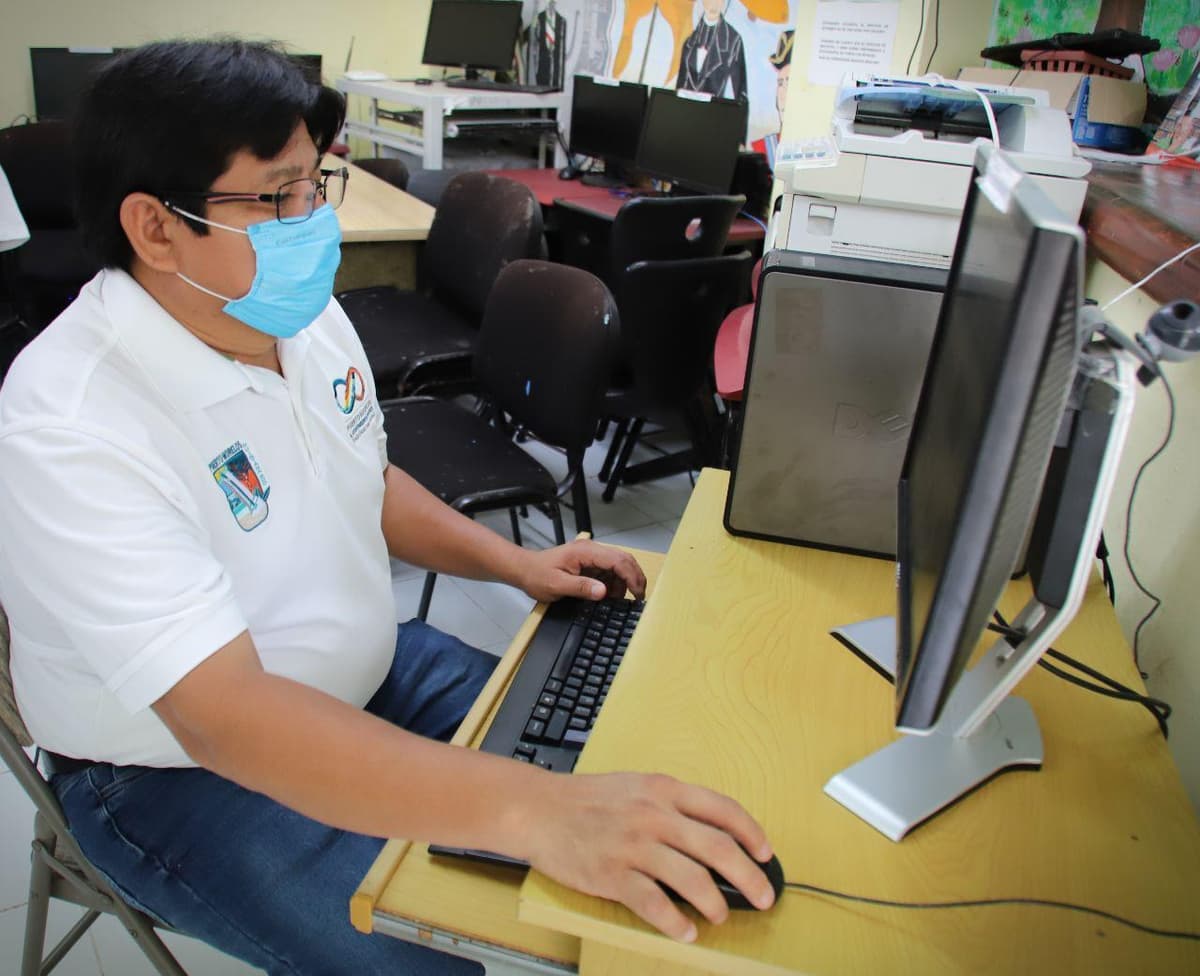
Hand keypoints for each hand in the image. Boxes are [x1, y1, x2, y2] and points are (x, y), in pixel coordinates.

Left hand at [517, 540, 646, 602]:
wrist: (524, 570)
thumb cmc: (537, 575)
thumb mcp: (557, 585)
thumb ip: (581, 588)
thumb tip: (604, 592)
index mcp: (586, 551)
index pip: (618, 560)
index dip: (631, 576)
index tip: (638, 594)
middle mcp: (592, 550)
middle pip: (623, 560)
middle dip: (634, 578)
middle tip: (639, 598)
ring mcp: (592, 556)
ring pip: (619, 567)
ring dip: (623, 584)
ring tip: (618, 602)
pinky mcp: (590, 564)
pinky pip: (610, 572)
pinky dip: (614, 585)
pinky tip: (609, 597)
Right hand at [520, 772, 775, 940]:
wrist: (539, 809)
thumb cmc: (589, 799)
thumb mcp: (637, 786)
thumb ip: (672, 805)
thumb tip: (712, 834)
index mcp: (663, 790)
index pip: (723, 809)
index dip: (752, 833)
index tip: (765, 853)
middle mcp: (653, 815)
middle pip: (718, 849)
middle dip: (749, 878)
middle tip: (764, 897)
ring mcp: (633, 846)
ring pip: (692, 879)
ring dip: (715, 904)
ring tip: (719, 916)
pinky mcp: (612, 875)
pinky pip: (654, 904)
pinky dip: (675, 923)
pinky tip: (685, 931)